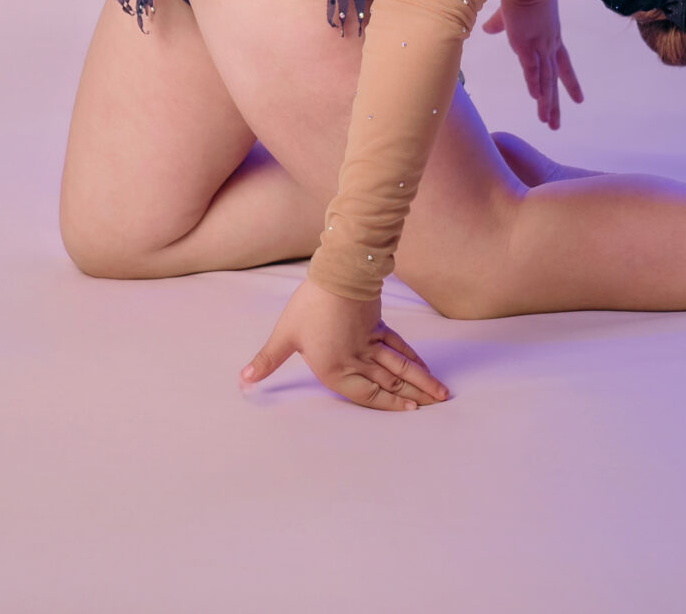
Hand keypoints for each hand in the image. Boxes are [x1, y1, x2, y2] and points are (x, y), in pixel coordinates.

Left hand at [240, 277, 449, 410]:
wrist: (338, 275)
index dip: (390, 404)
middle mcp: (357, 361)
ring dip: (421, 380)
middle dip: (415, 396)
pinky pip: (399, 347)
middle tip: (438, 405)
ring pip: (400, 367)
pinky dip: (412, 357)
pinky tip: (422, 365)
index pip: (366, 395)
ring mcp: (371, 344)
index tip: (411, 410)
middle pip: (390, 383)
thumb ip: (267, 360)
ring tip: (442, 392)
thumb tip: (244, 380)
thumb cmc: (310, 306)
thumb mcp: (285, 335)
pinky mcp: (377, 327)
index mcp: (335, 369)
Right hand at [483, 0, 583, 128]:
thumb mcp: (511, 13)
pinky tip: (535, 99)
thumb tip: (487, 29)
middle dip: (555, 103)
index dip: (570, 83)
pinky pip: (531, 68)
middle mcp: (549, 45)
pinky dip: (534, 83)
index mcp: (551, 38)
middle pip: (555, 79)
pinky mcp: (526, 43)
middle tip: (556, 124)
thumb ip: (500, 24)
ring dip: (546, 101)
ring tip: (548, 122)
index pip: (564, 65)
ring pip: (545, 79)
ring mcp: (539, 45)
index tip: (578, 100)